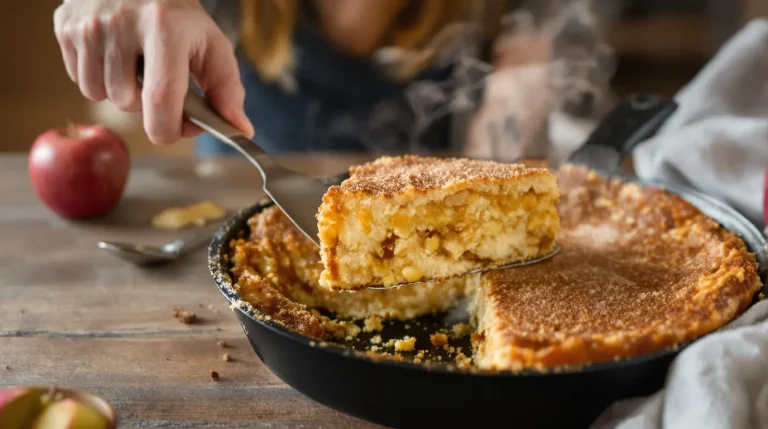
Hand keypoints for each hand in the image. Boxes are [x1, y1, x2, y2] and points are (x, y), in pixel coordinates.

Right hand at [53, 0, 253, 143]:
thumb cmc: (179, 17)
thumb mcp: (211, 45)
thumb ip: (227, 89)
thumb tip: (240, 129)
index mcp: (164, 28)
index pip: (160, 100)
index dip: (170, 128)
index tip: (179, 128)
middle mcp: (121, 23)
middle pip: (127, 103)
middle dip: (147, 105)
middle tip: (159, 80)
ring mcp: (89, 24)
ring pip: (99, 95)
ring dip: (120, 92)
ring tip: (135, 66)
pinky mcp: (66, 26)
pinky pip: (79, 79)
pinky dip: (99, 78)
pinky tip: (114, 56)